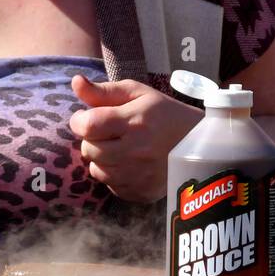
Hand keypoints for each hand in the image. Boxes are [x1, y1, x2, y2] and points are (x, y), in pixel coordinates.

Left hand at [68, 76, 202, 202]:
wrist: (199, 146)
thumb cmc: (165, 114)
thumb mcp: (138, 94)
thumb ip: (104, 91)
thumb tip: (75, 83)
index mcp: (135, 121)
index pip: (88, 125)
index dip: (80, 120)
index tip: (86, 117)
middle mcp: (135, 151)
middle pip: (89, 148)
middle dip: (93, 138)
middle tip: (108, 132)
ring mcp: (137, 176)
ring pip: (96, 169)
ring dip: (101, 157)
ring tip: (119, 147)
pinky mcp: (139, 193)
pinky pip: (110, 185)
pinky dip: (113, 174)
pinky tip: (129, 163)